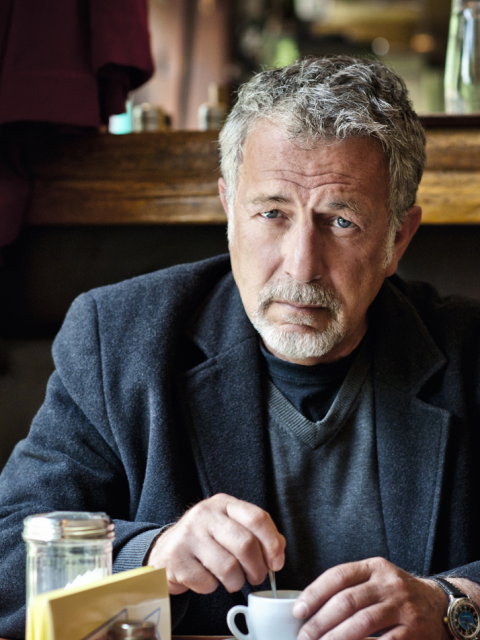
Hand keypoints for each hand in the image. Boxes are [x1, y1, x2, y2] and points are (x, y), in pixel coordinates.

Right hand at [146, 493, 284, 595]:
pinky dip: (212, 588)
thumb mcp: (229, 527)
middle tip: (256, 578)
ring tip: (233, 580)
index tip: (277, 563)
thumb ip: (256, 533)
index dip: (273, 543)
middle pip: (246, 544)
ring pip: (229, 567)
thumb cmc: (206, 541)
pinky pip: (207, 583)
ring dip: (236, 582)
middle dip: (257, 568)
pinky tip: (208, 579)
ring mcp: (188, 536)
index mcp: (223, 503)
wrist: (165, 551)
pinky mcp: (176, 560)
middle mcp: (205, 515)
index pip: (257, 517)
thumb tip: (279, 550)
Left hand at [292, 557, 449, 639]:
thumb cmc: (397, 594)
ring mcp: (403, 608)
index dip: (315, 593)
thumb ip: (350, 588)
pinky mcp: (414, 632)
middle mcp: (388, 584)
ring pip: (362, 623)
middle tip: (304, 637)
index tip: (299, 611)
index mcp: (374, 567)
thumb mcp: (377, 579)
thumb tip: (311, 608)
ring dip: (336, 639)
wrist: (439, 606)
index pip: (338, 575)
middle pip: (347, 601)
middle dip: (321, 622)